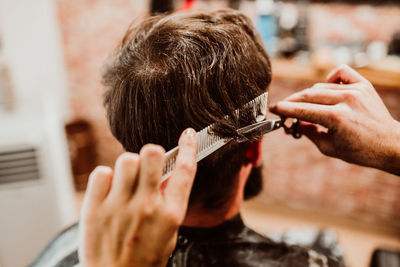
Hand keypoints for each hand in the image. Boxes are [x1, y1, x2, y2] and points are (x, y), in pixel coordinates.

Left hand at [78, 128, 197, 266]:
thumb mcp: (168, 233)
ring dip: (129, 165)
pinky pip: (102, 172)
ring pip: (126, 160)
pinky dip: (106, 177)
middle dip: (152, 153)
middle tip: (148, 163)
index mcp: (170, 214)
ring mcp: (119, 207)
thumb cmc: (144, 258)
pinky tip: (109, 190)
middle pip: (152, 155)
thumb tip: (166, 175)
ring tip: (126, 181)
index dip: (189, 147)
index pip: (184, 171)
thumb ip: (169, 204)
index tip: (188, 134)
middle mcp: (147, 207)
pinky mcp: (95, 208)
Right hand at [270, 65, 399, 174]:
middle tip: (284, 111)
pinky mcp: (364, 85)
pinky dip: (330, 78)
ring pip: (320, 86)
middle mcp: (346, 100)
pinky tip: (327, 88)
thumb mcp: (329, 148)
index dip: (284, 109)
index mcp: (337, 118)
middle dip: (291, 102)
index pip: (302, 109)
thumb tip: (292, 122)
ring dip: (308, 97)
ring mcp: (356, 90)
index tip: (273, 109)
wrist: (390, 145)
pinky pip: (341, 72)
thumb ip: (308, 132)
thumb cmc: (360, 151)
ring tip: (306, 109)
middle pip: (308, 95)